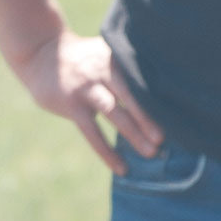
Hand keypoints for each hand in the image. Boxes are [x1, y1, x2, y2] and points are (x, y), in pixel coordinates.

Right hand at [13, 28, 162, 172]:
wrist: (41, 53)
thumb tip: (162, 95)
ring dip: (134, 132)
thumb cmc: (82, 59)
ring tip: (150, 152)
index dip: (159, 96)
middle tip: (165, 137)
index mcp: (116, 57)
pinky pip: (92, 132)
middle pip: (131, 94)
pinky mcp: (72, 104)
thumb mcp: (105, 53)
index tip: (179, 112)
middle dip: (149, 116)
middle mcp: (103, 70)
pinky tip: (121, 167)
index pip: (142, 77)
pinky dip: (107, 151)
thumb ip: (128, 68)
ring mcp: (86, 88)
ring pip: (114, 112)